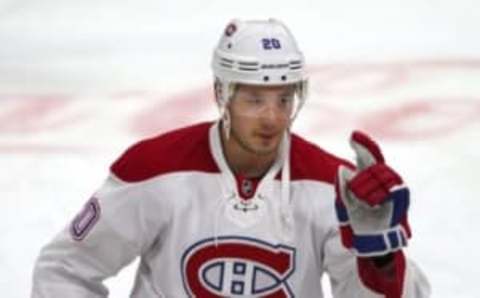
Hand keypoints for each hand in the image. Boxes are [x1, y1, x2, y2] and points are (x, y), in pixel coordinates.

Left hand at [335, 131, 410, 256]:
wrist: (372, 237)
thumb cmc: (358, 217)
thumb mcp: (345, 201)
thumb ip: (342, 186)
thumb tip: (343, 169)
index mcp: (369, 176)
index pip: (367, 155)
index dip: (362, 144)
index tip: (353, 136)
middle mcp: (383, 177)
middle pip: (371, 164)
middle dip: (359, 179)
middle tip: (355, 195)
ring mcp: (393, 184)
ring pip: (378, 175)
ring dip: (366, 189)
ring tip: (363, 203)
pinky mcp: (401, 195)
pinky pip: (389, 188)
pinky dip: (377, 196)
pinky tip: (372, 204)